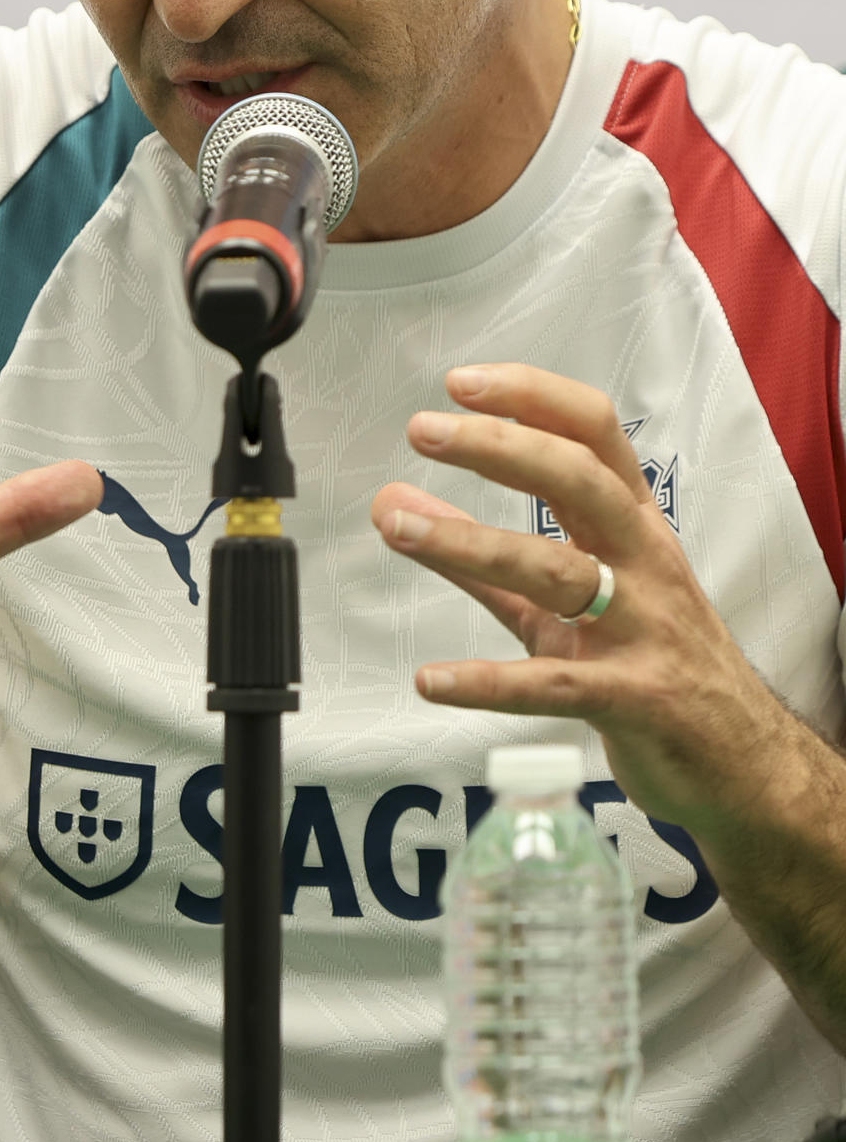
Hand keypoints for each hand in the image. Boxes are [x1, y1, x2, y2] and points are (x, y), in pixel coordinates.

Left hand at [371, 363, 796, 837]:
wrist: (744, 757)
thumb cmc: (653, 658)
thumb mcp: (569, 594)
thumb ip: (479, 553)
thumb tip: (396, 506)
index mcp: (633, 524)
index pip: (592, 434)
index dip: (530, 398)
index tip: (461, 383)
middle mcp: (644, 561)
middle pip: (577, 480)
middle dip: (500, 447)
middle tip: (425, 429)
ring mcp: (644, 629)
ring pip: (557, 570)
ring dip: (470, 544)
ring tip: (397, 526)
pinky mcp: (634, 699)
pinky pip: (555, 684)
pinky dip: (490, 683)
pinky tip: (432, 680)